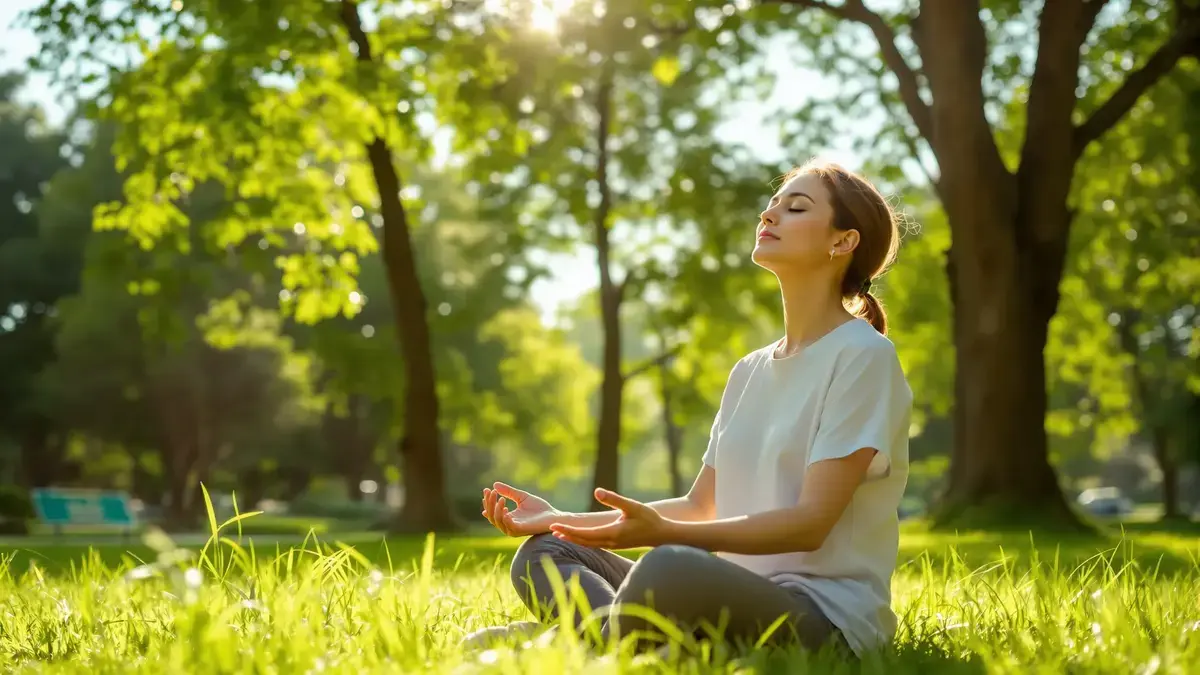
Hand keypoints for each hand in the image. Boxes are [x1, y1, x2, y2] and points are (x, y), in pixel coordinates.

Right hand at [481, 482, 561, 536]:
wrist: (553, 515)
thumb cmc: (539, 508)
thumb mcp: (521, 497)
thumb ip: (509, 492)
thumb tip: (495, 484)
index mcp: (508, 518)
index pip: (492, 512)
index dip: (488, 501)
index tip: (486, 490)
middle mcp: (508, 525)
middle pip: (492, 516)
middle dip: (490, 503)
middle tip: (491, 492)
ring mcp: (513, 529)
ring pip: (497, 521)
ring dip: (496, 509)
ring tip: (500, 498)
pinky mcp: (520, 530)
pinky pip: (507, 525)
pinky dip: (503, 517)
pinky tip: (504, 508)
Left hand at [549, 488, 669, 549]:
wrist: (663, 536)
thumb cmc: (650, 519)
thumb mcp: (632, 506)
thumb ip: (614, 499)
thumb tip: (597, 490)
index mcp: (612, 533)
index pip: (584, 533)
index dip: (568, 529)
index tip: (555, 525)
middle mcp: (610, 542)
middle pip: (583, 540)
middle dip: (567, 534)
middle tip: (551, 528)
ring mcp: (613, 545)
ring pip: (588, 544)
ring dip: (573, 538)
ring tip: (559, 532)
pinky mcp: (616, 544)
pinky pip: (594, 544)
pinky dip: (583, 540)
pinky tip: (578, 536)